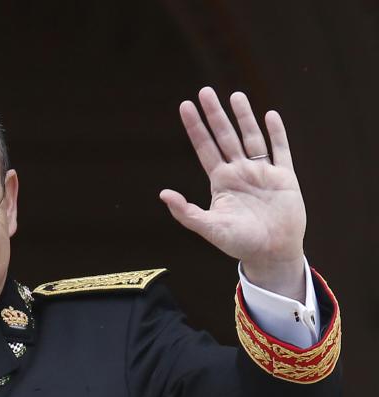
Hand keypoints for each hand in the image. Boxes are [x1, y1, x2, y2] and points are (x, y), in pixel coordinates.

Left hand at [159, 86, 305, 299]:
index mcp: (221, 181)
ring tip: (235, 96)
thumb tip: (163, 194)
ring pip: (251, 138)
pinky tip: (270, 115)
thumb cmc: (239, 243)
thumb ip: (186, 212)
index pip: (205, 147)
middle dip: (215, 115)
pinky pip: (280, 150)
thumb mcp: (209, 228)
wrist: (271, 253)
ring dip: (244, 117)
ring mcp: (262, 173)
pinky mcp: (285, 177)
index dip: (195, 127)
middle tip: (205, 91)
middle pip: (225, 136)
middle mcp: (239, 172)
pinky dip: (276, 133)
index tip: (185, 106)